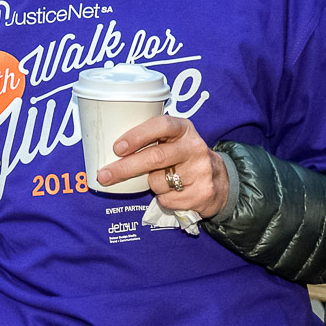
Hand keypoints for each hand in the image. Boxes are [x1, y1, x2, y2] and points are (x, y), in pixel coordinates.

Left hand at [95, 114, 230, 218]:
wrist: (221, 181)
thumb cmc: (184, 157)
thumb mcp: (174, 140)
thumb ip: (152, 139)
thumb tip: (110, 150)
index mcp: (184, 129)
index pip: (161, 125)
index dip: (138, 135)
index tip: (117, 148)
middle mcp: (194, 147)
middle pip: (155, 157)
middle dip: (125, 168)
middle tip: (104, 175)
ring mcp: (200, 171)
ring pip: (157, 182)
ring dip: (150, 184)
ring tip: (162, 180)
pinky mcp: (202, 193)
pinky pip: (167, 199)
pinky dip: (162, 199)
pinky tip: (174, 192)